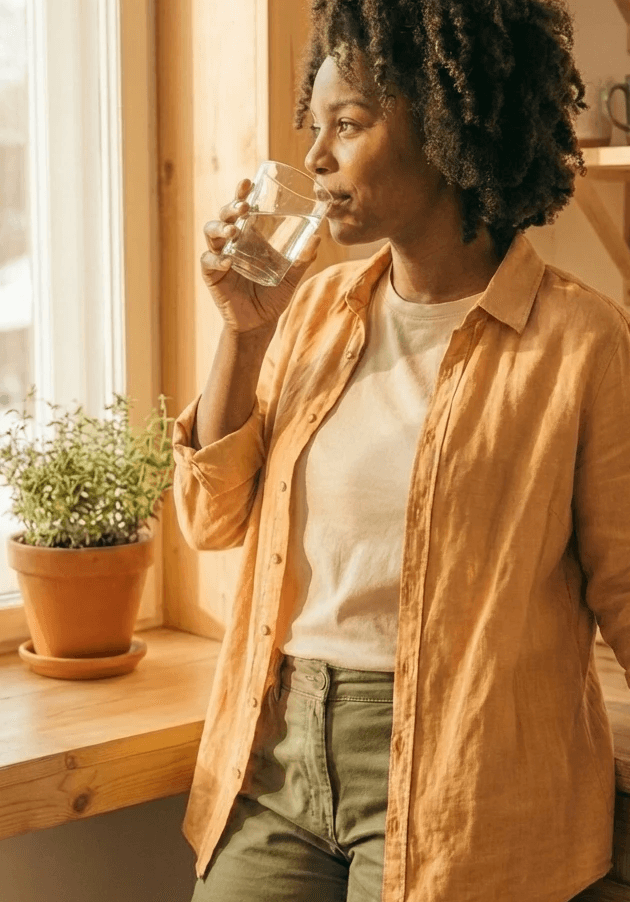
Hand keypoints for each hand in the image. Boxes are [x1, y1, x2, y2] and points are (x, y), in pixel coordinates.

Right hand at [200, 178, 321, 333]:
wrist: (259, 323)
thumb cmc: (273, 295)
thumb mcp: (292, 275)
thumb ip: (303, 258)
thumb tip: (318, 238)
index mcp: (249, 235)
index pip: (242, 208)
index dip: (242, 193)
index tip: (248, 182)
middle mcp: (232, 241)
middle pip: (224, 215)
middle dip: (231, 206)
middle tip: (244, 207)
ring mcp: (220, 255)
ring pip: (211, 232)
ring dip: (221, 228)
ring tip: (234, 231)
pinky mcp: (211, 274)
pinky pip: (208, 261)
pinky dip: (216, 259)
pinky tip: (227, 261)